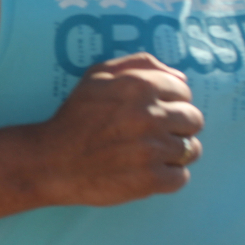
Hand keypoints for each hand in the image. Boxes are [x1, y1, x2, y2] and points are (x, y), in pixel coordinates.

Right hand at [34, 53, 202, 206]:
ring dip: (173, 153)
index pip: (184, 90)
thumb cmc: (74, 117)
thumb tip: (180, 77)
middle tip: (151, 134)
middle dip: (176, 126)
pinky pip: (181, 177)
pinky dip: (167, 177)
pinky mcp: (152, 179)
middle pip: (194, 119)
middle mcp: (150, 115)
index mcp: (139, 86)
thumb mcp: (96, 76)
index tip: (154, 111)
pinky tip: (145, 172)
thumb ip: (138, 65)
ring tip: (148, 154)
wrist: (50, 161)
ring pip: (191, 149)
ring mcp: (153, 149)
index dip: (170, 101)